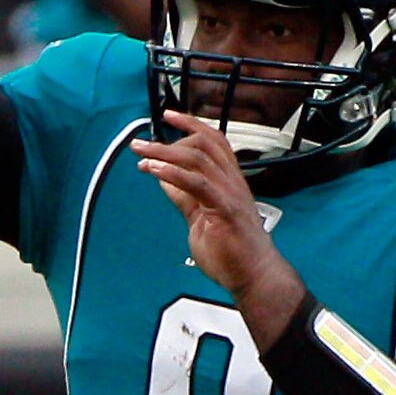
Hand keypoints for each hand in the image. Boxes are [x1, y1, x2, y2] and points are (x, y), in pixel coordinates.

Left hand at [133, 110, 301, 331]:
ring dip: (164, 152)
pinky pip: (198, 184)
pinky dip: (173, 174)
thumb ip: (184, 198)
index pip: (213, 141)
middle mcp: (232, 182)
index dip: (191, 124)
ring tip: (141, 154)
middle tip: (141, 144)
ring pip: (198, 158)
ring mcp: (230, 194)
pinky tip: (154, 171)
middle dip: (169, 139)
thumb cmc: (233, 254)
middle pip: (204, 143)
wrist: (255, 278)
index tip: (168, 116)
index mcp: (229, 181)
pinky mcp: (225, 210)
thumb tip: (164, 179)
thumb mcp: (200, 218)